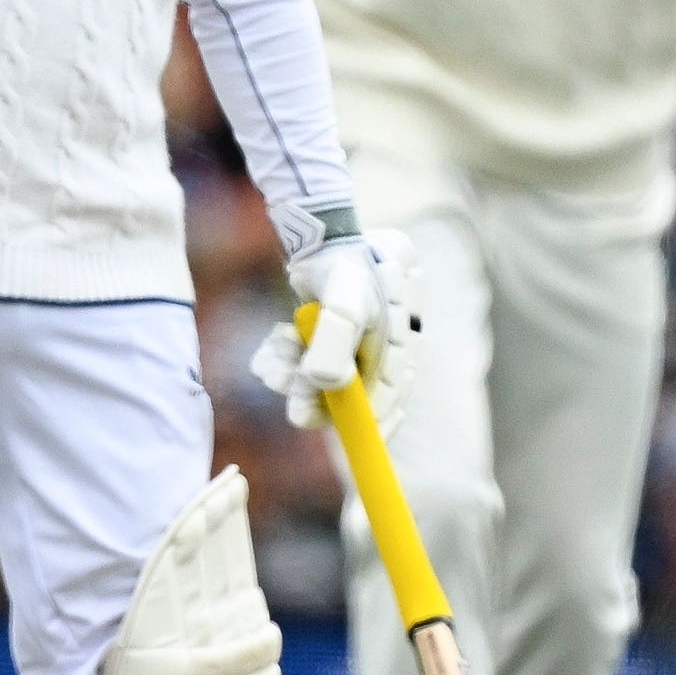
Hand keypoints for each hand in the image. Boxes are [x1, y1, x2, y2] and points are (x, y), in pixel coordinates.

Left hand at [258, 231, 420, 434]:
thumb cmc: (345, 270)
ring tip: (277, 345)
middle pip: (348, 396)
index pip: (391, 399)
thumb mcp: (344, 304)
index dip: (369, 424)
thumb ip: (336, 343)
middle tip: (279, 379)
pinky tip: (276, 341)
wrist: (324, 239)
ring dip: (291, 371)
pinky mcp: (325, 343)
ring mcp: (352, 349)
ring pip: (319, 382)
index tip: (340, 435)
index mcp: (399, 349)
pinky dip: (285, 357)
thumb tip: (327, 386)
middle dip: (310, 392)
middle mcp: (379, 354)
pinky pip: (302, 365)